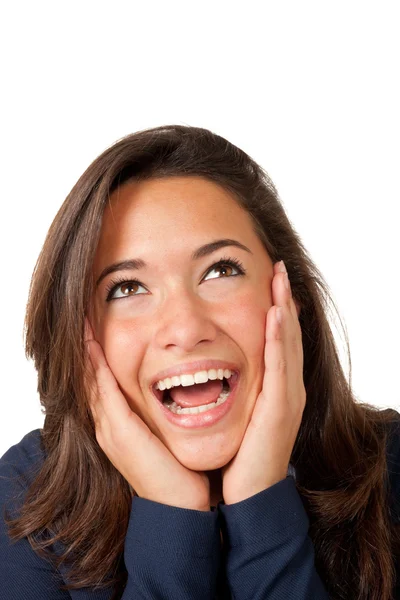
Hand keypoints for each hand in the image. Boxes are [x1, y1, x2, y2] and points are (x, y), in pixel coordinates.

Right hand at [84, 318, 210, 511]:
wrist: (180, 508)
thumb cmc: (178, 474)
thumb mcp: (165, 439)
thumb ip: (162, 419)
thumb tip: (173, 396)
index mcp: (119, 427)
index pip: (102, 385)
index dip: (96, 359)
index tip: (96, 332)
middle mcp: (109, 426)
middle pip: (90, 380)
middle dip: (86, 350)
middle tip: (83, 321)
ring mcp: (110, 429)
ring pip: (91, 381)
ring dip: (86, 353)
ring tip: (83, 326)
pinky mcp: (119, 431)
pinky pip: (102, 391)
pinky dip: (95, 367)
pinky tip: (92, 346)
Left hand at [221, 261, 305, 504]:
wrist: (249, 494)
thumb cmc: (241, 456)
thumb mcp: (240, 415)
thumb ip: (237, 391)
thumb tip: (214, 371)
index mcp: (277, 390)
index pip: (279, 341)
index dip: (277, 311)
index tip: (270, 283)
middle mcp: (288, 389)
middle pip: (288, 335)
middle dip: (284, 300)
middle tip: (279, 269)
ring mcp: (288, 397)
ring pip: (288, 343)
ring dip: (284, 308)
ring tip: (280, 279)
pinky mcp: (281, 407)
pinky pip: (281, 365)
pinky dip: (279, 338)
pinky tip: (276, 314)